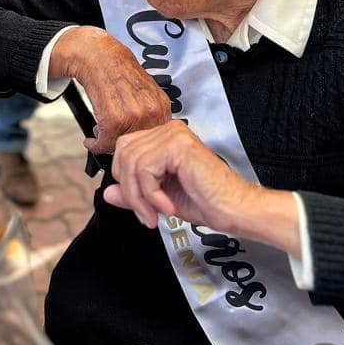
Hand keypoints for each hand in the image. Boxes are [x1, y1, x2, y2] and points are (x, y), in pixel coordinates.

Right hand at [50, 27, 170, 153]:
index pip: (157, 139)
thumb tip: (149, 138)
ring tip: (101, 134)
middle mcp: (151, 112)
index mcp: (161, 106)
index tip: (131, 143)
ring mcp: (134, 117)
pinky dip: (95, 144)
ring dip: (108, 143)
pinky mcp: (114, 121)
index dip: (141, 143)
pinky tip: (92, 139)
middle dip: (124, 144)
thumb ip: (151, 113)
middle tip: (113, 138)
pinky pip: (105, 143)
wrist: (99, 57)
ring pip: (122, 146)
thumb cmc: (119, 71)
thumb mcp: (145, 91)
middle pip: (141, 145)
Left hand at [104, 122, 256, 228]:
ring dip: (139, 197)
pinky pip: (145, 169)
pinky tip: (168, 206)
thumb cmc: (208, 202)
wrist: (236, 209)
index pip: (125, 148)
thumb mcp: (160, 198)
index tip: (139, 206)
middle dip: (129, 189)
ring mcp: (173, 134)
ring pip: (132, 163)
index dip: (125, 179)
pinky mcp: (177, 145)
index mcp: (164, 138)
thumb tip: (107, 192)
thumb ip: (134, 193)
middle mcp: (168, 130)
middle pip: (123, 152)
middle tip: (145, 214)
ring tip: (155, 214)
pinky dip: (151, 194)